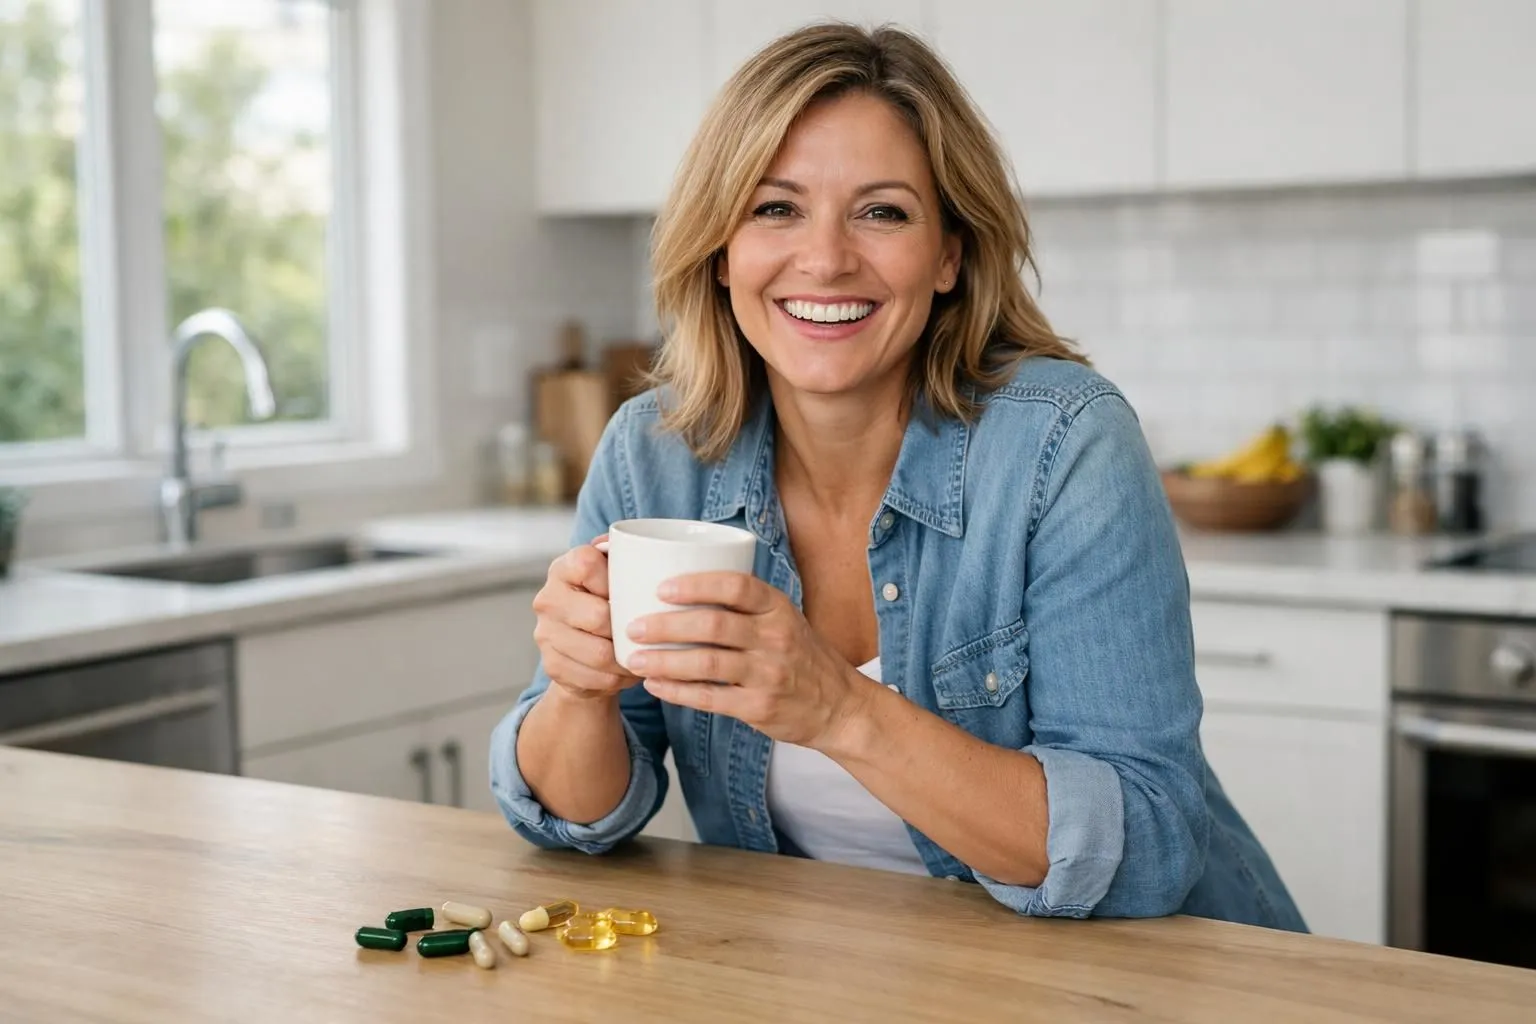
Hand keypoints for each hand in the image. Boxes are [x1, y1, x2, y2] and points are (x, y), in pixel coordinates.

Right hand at [531, 535, 641, 701]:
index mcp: (562, 569)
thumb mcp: (613, 575)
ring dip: (627, 658)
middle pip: (598, 616)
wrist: (582, 646)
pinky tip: (628, 669)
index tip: (631, 591)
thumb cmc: (606, 601)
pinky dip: (618, 678)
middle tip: (647, 631)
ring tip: (645, 654)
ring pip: (599, 654)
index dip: (615, 580)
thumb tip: (645, 549)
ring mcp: (545, 634)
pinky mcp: (552, 666)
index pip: (587, 565)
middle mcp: (547, 599)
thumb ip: (626, 558)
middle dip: (627, 627)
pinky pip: (595, 678)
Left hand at [624, 572, 873, 749]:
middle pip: (713, 625)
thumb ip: (745, 606)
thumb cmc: (801, 657)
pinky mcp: (760, 707)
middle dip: (666, 626)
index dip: (696, 585)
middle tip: (633, 627)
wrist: (839, 706)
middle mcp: (776, 637)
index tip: (661, 588)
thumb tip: (681, 586)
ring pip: (706, 664)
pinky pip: (710, 698)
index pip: (736, 586)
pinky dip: (678, 692)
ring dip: (664, 661)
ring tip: (635, 659)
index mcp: (778, 608)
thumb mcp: (784, 619)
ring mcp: (769, 674)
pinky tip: (656, 686)